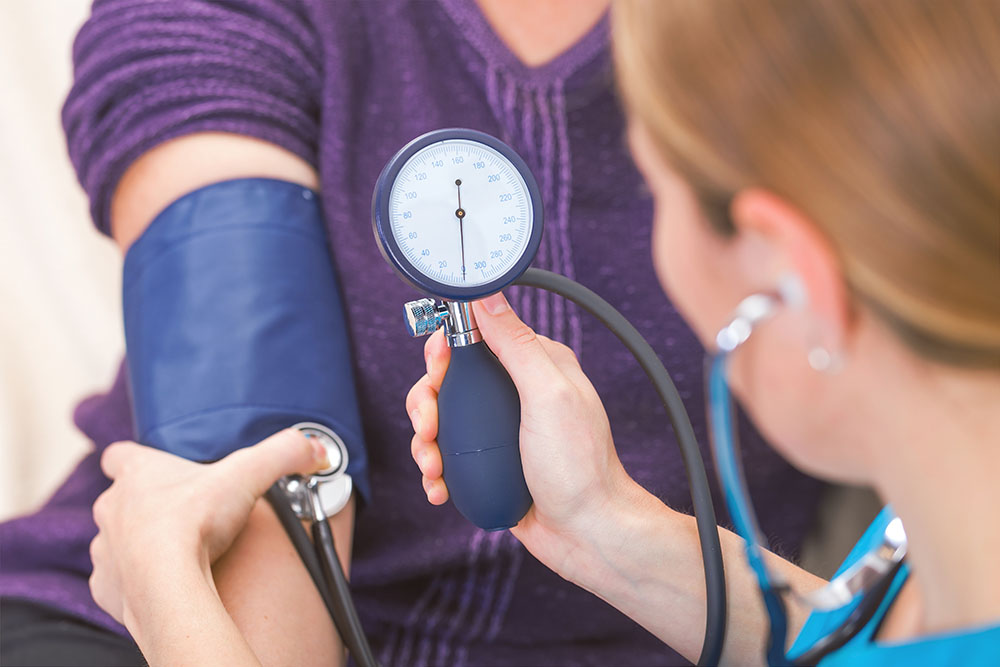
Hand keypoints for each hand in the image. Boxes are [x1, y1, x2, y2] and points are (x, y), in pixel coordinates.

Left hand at [89, 429, 329, 628]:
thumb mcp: (248, 473)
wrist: (165, 584)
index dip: (137, 459)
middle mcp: (113, 508)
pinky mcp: (107, 587)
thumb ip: (284, 453)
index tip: (157, 468)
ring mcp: (105, 549)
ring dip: (140, 545)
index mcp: (138, 474)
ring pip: (118, 540)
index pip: (120, 454)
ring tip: (177, 553)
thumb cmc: (194, 522)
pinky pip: (118, 581)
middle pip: (122, 499)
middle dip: (148, 506)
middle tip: (185, 515)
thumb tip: (317, 448)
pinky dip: (138, 581)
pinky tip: (165, 582)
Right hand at [406, 293, 637, 581]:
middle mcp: (516, 394)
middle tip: (430, 427)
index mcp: (536, 365)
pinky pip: (449, 457)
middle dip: (427, 404)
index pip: (477, 337)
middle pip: (449, 381)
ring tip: (433, 467)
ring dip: (426, 442)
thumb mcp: (548, 396)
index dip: (445, 350)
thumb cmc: (580, 468)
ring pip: (443, 421)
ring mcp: (500, 431)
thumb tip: (486, 296)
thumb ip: (516, 345)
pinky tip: (439, 487)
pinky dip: (435, 472)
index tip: (437, 371)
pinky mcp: (489, 463)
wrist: (589, 534)